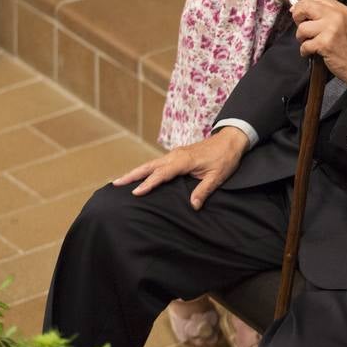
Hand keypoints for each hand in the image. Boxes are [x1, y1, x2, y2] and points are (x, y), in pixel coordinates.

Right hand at [111, 126, 249, 209]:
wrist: (231, 139)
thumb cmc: (225, 158)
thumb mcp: (217, 176)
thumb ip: (204, 190)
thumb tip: (193, 206)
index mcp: (184, 160)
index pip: (162, 174)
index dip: (148, 183)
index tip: (135, 192)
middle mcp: (176, 155)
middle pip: (150, 166)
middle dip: (132, 174)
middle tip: (116, 183)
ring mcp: (175, 154)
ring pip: (152, 163)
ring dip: (137, 171)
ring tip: (121, 181)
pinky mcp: (177, 155)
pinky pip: (158, 163)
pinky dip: (146, 169)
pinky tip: (141, 176)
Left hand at [291, 0, 346, 87]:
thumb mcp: (345, 23)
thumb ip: (327, 15)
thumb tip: (302, 9)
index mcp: (342, 10)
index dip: (304, 3)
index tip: (298, 10)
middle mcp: (336, 16)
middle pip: (306, 7)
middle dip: (298, 17)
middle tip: (301, 26)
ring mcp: (331, 29)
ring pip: (302, 28)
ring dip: (301, 38)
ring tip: (309, 42)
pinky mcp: (325, 44)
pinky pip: (304, 45)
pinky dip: (304, 51)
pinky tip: (311, 52)